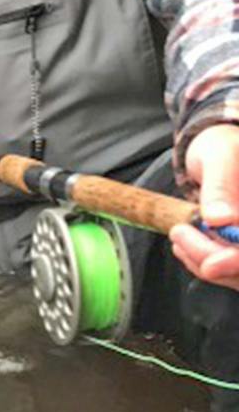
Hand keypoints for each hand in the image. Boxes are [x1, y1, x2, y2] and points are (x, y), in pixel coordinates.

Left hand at [169, 124, 238, 291]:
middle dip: (215, 260)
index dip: (237, 261)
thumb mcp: (221, 156)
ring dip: (205, 261)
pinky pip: (229, 265)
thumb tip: (220, 219)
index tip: (209, 265)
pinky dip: (204, 259)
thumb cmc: (224, 146)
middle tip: (179, 236)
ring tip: (178, 237)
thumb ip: (222, 186)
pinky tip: (184, 245)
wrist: (219, 149)